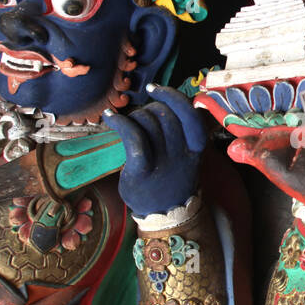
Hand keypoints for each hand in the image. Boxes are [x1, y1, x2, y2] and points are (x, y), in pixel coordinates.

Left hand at [102, 85, 208, 217]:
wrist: (165, 215)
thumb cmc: (171, 179)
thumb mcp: (186, 156)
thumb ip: (182, 132)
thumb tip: (167, 101)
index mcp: (194, 148)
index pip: (190, 114)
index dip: (172, 96)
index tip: (155, 89)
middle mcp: (181, 154)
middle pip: (164, 115)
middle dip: (148, 109)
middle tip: (139, 118)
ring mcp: (163, 163)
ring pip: (148, 123)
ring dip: (133, 117)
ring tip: (126, 124)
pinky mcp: (142, 171)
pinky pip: (133, 137)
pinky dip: (119, 122)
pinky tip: (110, 118)